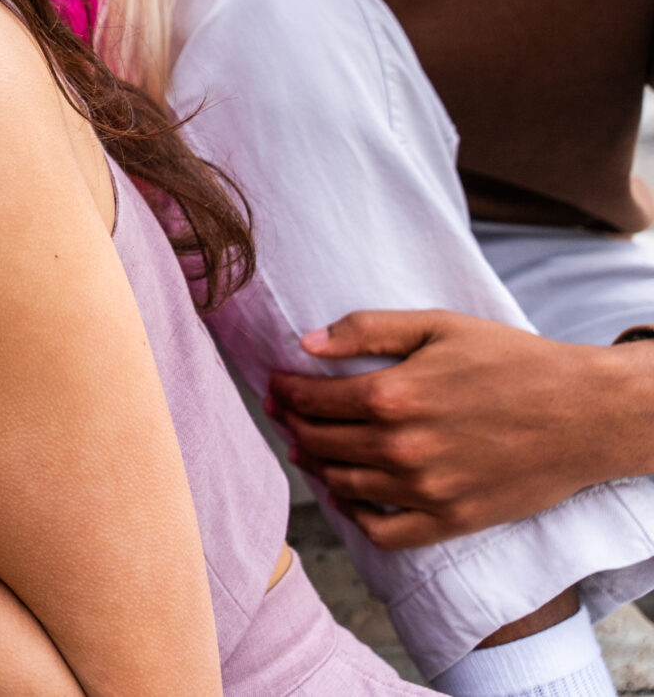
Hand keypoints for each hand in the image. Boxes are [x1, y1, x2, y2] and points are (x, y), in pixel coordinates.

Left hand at [267, 309, 653, 548]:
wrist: (583, 413)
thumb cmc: (512, 361)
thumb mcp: (437, 326)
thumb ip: (367, 330)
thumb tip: (305, 342)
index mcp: (393, 396)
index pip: (312, 399)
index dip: (285, 391)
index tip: (276, 384)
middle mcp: (402, 448)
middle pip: (319, 442)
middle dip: (292, 424)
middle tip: (283, 413)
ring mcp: (426, 489)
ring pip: (343, 485)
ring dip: (315, 465)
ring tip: (306, 448)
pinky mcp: (452, 519)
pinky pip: (384, 532)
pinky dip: (355, 515)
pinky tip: (346, 495)